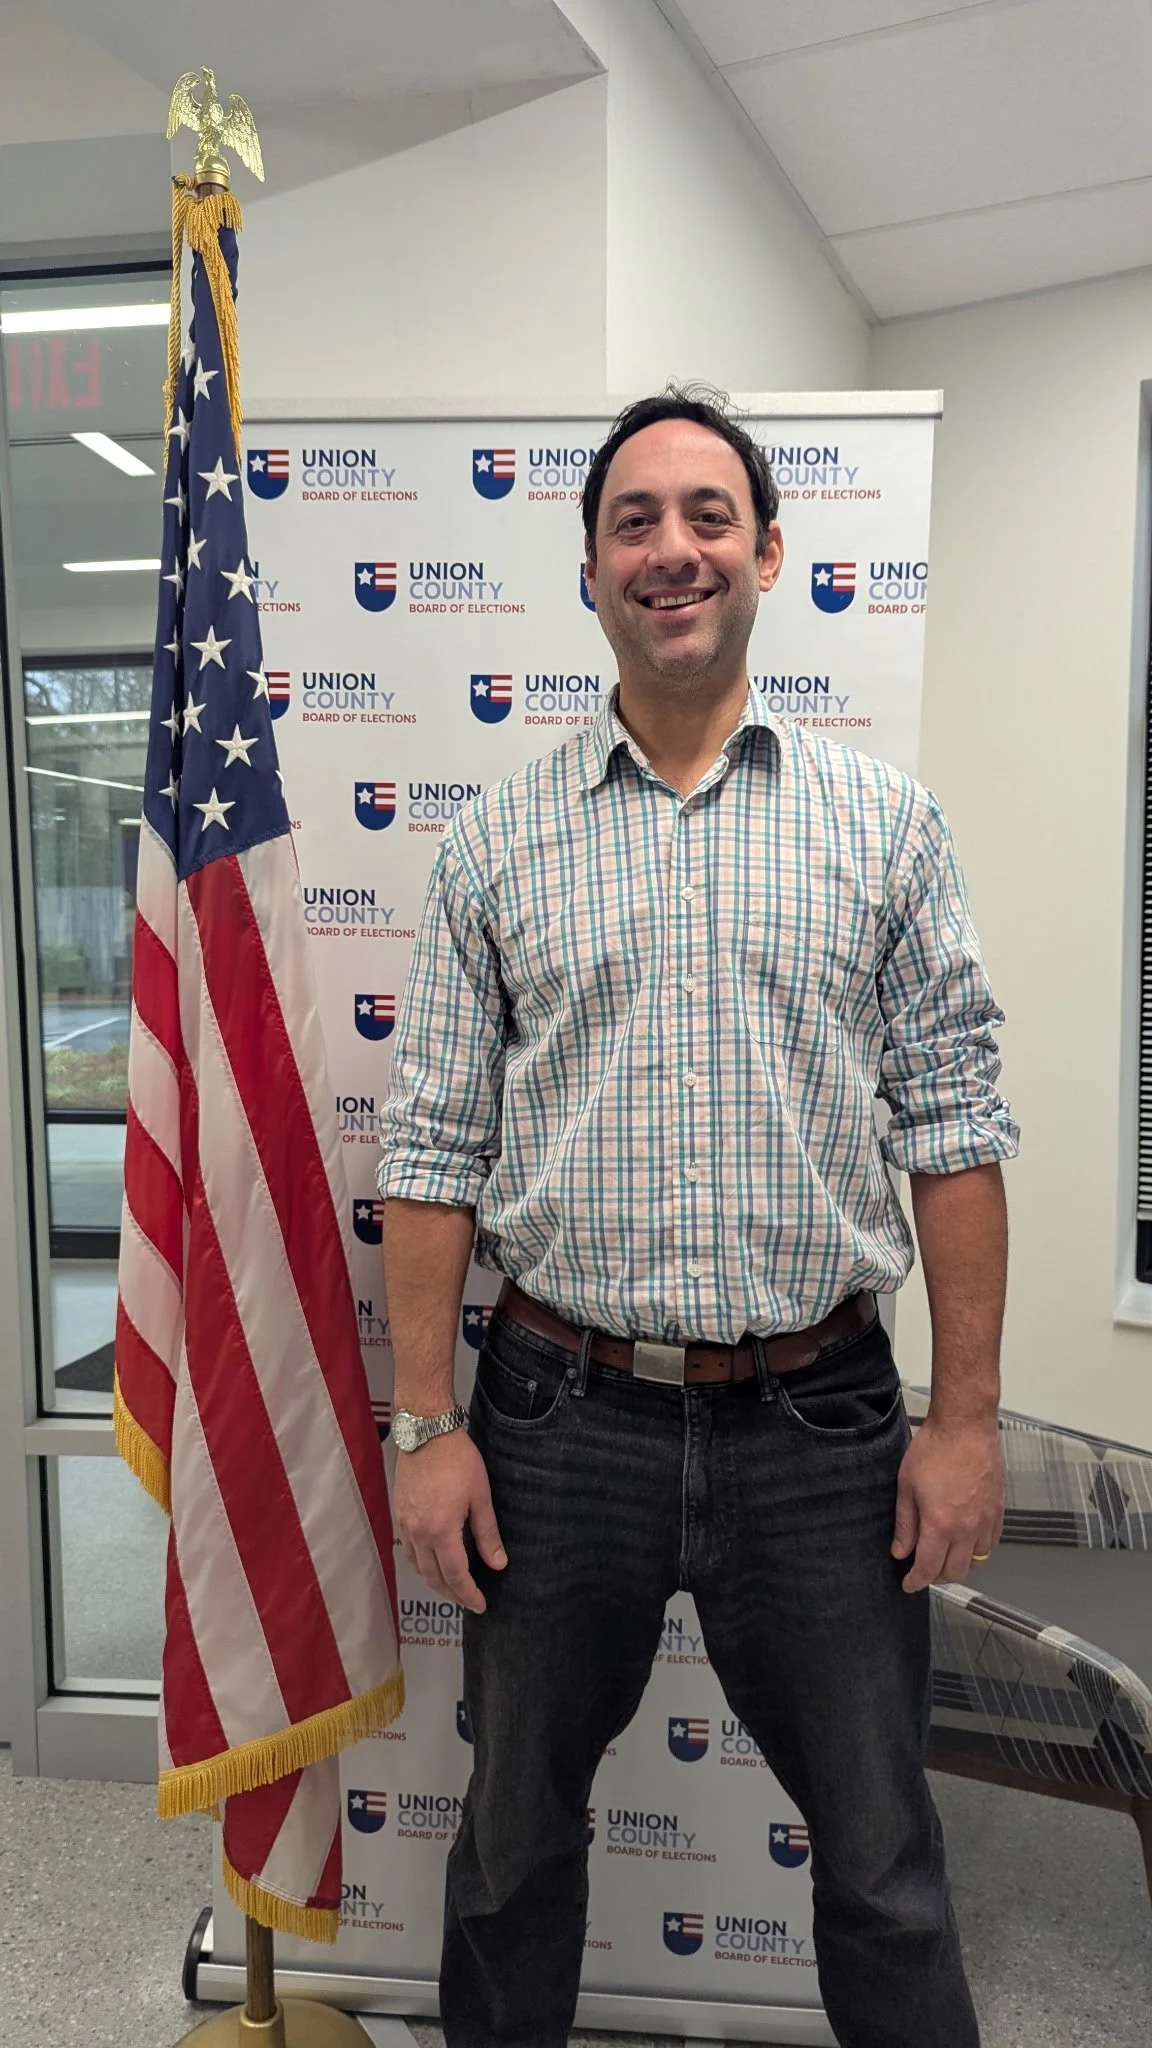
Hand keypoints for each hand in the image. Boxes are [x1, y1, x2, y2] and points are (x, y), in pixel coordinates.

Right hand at [393, 1428, 505, 1614]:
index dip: (468, 1594)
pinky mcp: (399, 1514)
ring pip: (418, 1567)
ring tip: (453, 1587)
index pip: (455, 1576)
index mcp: (441, 1531)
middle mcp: (418, 1533)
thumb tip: (498, 1564)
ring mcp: (405, 1525)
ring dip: (435, 1582)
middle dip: (452, 1594)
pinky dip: (421, 1564)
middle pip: (433, 1578)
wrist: (426, 1432)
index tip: (480, 1605)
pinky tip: (432, 1562)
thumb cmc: (457, 1459)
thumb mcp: (480, 1496)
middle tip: (468, 1601)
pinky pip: (409, 1551)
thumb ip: (488, 1533)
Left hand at [892, 1413, 1003, 1593]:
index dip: (916, 1581)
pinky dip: (977, 1551)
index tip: (908, 1584)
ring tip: (943, 1557)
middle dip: (936, 1577)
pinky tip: (966, 1543)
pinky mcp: (998, 1511)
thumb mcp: (907, 1486)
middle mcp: (967, 1529)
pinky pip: (991, 1544)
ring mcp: (986, 1521)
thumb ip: (905, 1524)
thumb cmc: (934, 1449)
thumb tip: (900, 1551)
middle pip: (954, 1571)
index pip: (928, 1568)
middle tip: (922, 1570)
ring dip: (958, 1565)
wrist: (965, 1427)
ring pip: (975, 1561)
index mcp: (940, 1525)